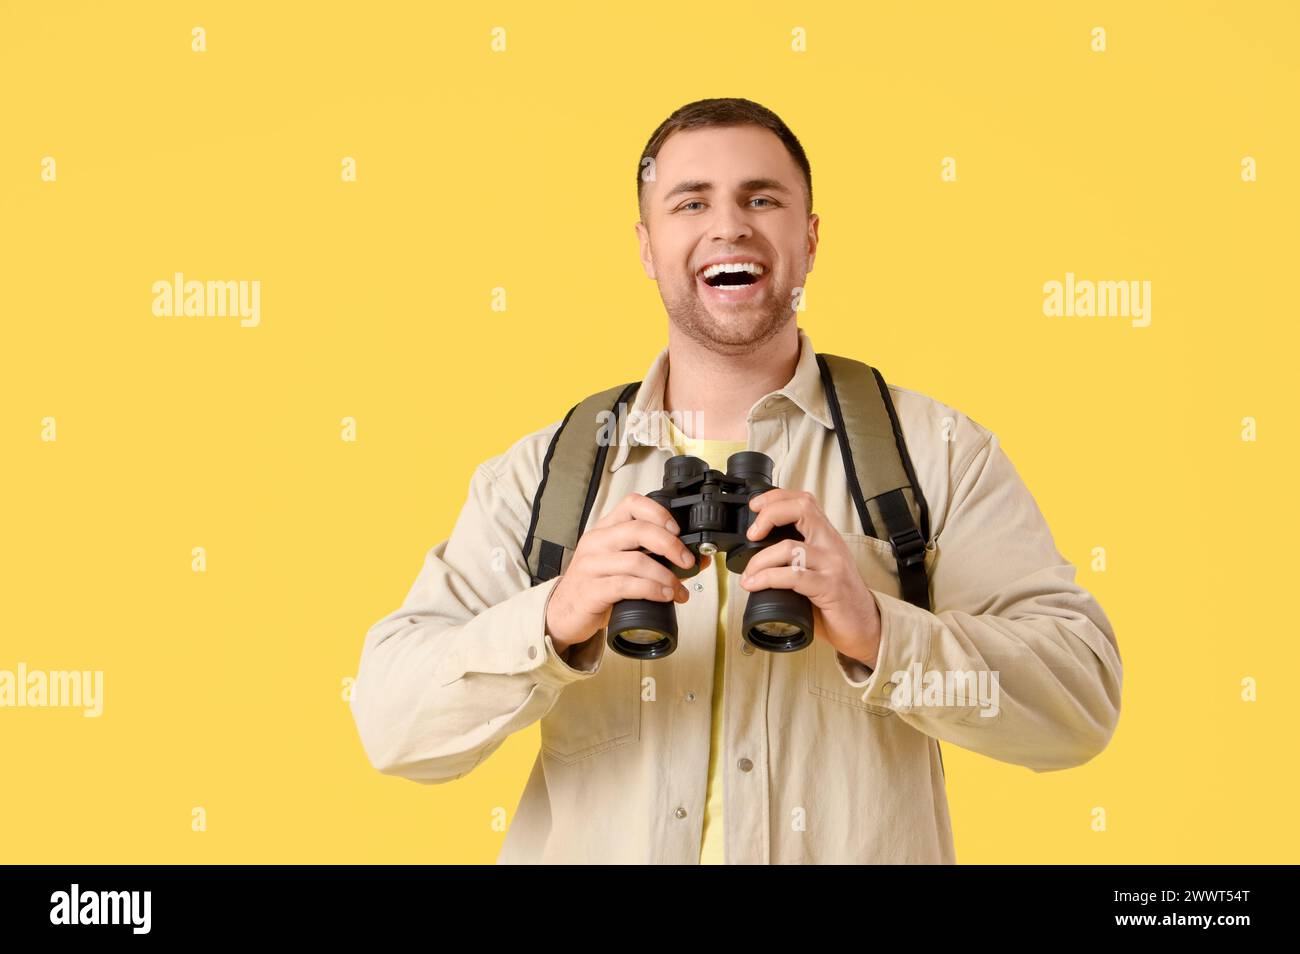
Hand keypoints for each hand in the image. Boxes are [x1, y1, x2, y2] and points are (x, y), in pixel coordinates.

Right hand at [545, 492, 710, 651]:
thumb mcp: (621, 565)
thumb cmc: (596, 586)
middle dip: (671, 545)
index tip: (677, 529)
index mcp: (605, 529)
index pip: (632, 504)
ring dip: (666, 576)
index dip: (659, 512)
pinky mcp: (591, 590)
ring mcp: (592, 565)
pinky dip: (652, 590)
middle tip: (687, 561)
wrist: (563, 614)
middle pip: (639, 530)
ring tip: (679, 590)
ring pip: (637, 561)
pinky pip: (627, 585)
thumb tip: (697, 559)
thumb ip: (652, 558)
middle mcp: (596, 542)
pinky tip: (664, 596)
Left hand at [738, 489, 881, 667]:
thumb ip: (796, 558)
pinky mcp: (830, 587)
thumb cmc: (837, 600)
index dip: (776, 498)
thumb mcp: (817, 569)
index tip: (755, 506)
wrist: (865, 628)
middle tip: (751, 535)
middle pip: (801, 509)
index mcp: (827, 537)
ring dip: (760, 560)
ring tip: (749, 574)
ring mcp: (832, 565)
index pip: (804, 501)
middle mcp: (832, 545)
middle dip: (769, 516)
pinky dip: (768, 578)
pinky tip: (755, 585)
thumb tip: (756, 556)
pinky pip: (793, 576)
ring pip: (790, 547)